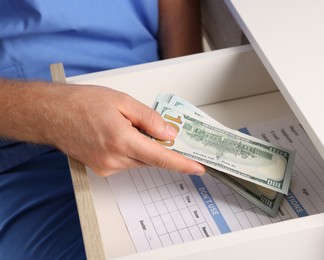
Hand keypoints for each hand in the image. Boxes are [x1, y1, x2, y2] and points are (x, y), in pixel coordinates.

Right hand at [0, 80, 204, 175]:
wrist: (51, 113)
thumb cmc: (81, 103)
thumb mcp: (122, 101)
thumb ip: (149, 119)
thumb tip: (169, 134)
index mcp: (121, 140)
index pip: (160, 157)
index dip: (182, 163)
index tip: (197, 168)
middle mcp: (114, 158)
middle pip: (151, 158)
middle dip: (160, 146)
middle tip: (160, 130)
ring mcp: (106, 167)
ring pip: (139, 160)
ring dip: (143, 146)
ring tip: (126, 125)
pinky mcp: (101, 169)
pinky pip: (127, 162)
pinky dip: (131, 150)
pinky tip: (118, 134)